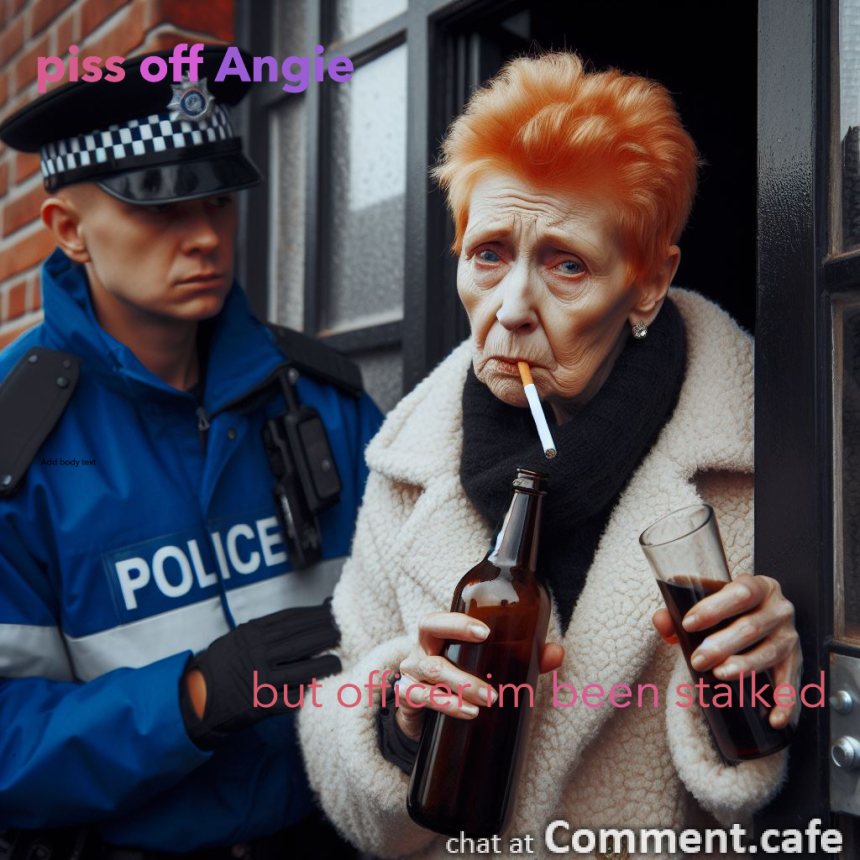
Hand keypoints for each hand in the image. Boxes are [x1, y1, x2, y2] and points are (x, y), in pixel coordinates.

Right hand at [181, 602, 342, 748]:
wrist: (194, 697)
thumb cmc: (220, 665)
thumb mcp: (236, 638)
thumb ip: (263, 631)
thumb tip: (299, 620)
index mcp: (251, 634)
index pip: (290, 620)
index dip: (314, 616)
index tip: (330, 612)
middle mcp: (256, 654)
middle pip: (299, 641)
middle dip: (324, 635)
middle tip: (342, 632)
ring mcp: (259, 680)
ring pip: (300, 670)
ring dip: (323, 665)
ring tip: (338, 661)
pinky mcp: (260, 704)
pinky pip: (290, 698)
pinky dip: (307, 692)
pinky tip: (322, 686)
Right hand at [394, 611, 564, 740]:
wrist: (423, 711)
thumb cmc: (458, 675)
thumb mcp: (483, 664)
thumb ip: (521, 657)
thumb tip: (556, 653)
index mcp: (436, 635)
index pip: (437, 620)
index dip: (458, 623)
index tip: (485, 632)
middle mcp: (419, 651)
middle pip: (430, 646)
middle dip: (463, 664)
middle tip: (493, 686)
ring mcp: (410, 674)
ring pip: (430, 674)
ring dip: (461, 688)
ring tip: (487, 701)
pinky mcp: (406, 699)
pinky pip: (420, 699)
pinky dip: (446, 705)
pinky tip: (466, 713)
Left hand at [652, 573, 801, 728]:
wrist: (756, 614)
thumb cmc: (726, 609)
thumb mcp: (705, 602)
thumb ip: (677, 610)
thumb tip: (662, 622)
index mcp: (757, 586)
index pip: (738, 593)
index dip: (713, 608)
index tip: (688, 624)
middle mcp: (779, 608)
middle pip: (752, 627)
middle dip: (722, 645)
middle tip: (697, 659)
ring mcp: (789, 635)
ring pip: (770, 652)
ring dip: (745, 666)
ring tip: (720, 674)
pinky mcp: (796, 660)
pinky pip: (792, 683)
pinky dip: (785, 701)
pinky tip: (774, 717)